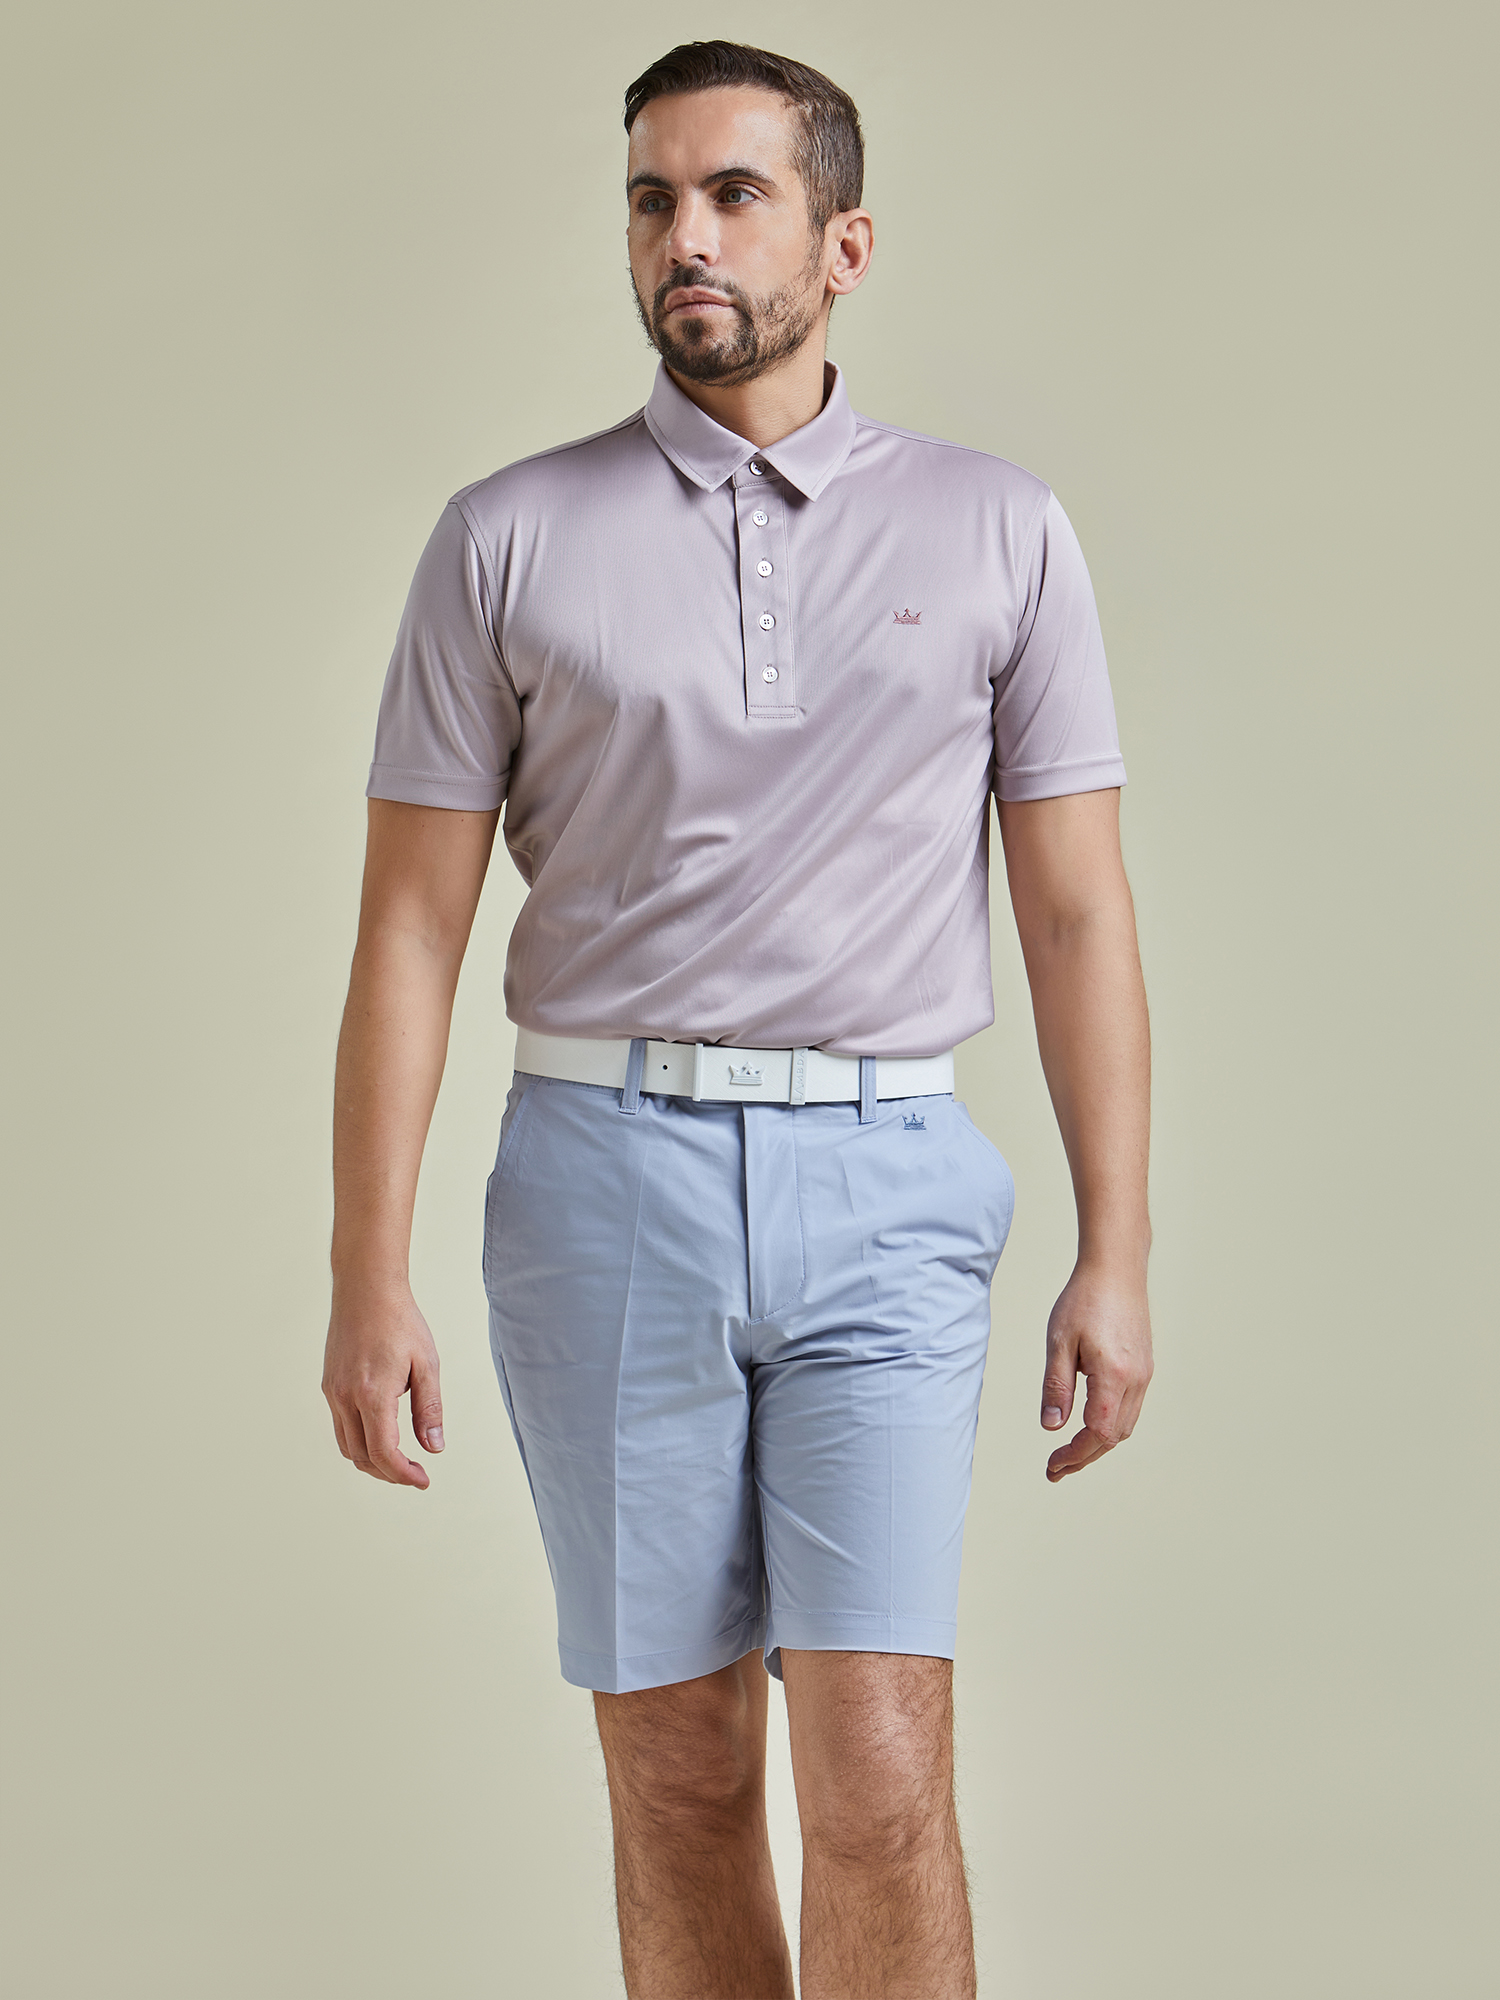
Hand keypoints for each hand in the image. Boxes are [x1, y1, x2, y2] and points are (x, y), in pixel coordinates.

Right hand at [322, 1280, 444, 1488]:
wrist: (366, 1289)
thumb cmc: (400, 1321)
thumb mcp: (426, 1364)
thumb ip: (429, 1409)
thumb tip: (434, 1447)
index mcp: (373, 1393)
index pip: (384, 1452)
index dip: (403, 1474)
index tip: (423, 1480)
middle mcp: (346, 1397)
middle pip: (362, 1457)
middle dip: (389, 1473)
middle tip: (415, 1474)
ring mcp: (333, 1392)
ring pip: (347, 1446)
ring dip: (372, 1461)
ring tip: (399, 1460)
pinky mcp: (329, 1386)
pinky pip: (340, 1427)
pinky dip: (359, 1441)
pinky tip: (380, 1435)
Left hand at [1040, 1260, 1152, 1481]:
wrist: (1116, 1269)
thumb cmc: (1084, 1300)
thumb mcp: (1059, 1343)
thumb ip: (1056, 1387)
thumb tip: (1052, 1427)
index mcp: (1114, 1376)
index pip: (1098, 1434)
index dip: (1075, 1455)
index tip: (1052, 1464)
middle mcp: (1136, 1380)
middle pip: (1114, 1436)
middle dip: (1084, 1457)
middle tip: (1055, 1468)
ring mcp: (1144, 1373)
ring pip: (1124, 1425)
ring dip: (1097, 1444)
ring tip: (1069, 1453)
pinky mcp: (1143, 1366)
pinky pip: (1129, 1407)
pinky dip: (1109, 1425)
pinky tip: (1088, 1423)